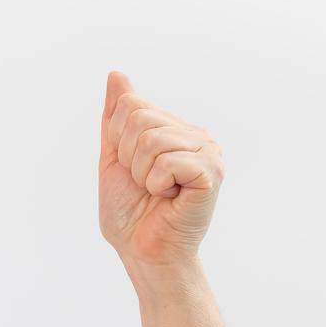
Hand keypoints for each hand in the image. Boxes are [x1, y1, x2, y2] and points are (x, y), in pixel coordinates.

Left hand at [98, 72, 223, 267]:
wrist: (141, 251)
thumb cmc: (130, 212)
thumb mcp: (114, 158)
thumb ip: (115, 118)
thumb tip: (116, 75)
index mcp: (174, 130)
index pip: (131, 105)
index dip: (118, 140)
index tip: (131, 168)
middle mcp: (196, 136)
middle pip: (139, 118)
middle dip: (128, 157)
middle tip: (145, 184)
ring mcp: (208, 152)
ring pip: (151, 139)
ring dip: (141, 174)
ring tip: (157, 192)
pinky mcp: (212, 173)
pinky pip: (167, 161)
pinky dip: (156, 184)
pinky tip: (170, 198)